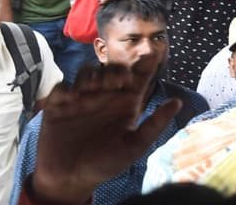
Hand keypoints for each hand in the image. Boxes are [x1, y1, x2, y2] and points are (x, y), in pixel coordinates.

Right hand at [31, 61, 182, 204]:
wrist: (71, 180)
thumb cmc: (106, 164)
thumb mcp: (134, 146)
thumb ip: (155, 124)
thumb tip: (178, 102)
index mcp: (126, 102)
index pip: (138, 77)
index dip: (145, 64)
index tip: (152, 54)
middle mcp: (105, 96)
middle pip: (111, 70)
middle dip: (115, 70)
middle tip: (116, 82)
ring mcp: (81, 99)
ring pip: (86, 73)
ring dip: (89, 75)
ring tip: (92, 88)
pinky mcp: (58, 106)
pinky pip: (61, 88)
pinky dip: (65, 88)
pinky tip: (71, 98)